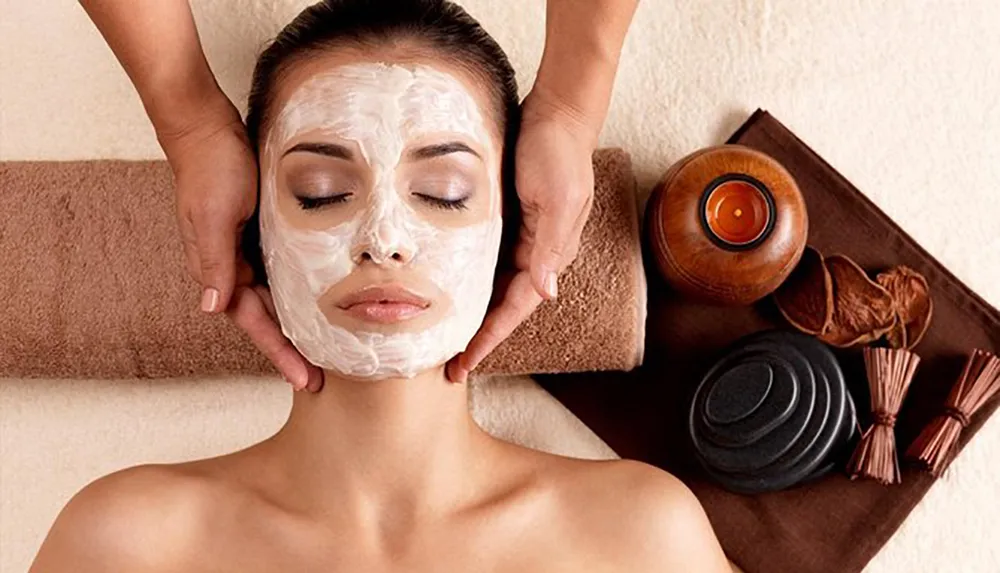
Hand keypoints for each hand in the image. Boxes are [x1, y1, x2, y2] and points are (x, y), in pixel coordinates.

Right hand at [159, 103, 321, 391]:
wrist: (207, 126)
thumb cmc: (210, 167)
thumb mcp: (213, 214)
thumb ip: (214, 261)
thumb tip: (211, 308)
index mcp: (220, 268)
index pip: (254, 322)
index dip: (279, 351)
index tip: (304, 379)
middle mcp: (234, 266)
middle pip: (268, 318)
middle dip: (292, 349)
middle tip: (320, 379)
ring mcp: (249, 250)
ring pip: (278, 299)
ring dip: (298, 324)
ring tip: (327, 350)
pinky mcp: (263, 232)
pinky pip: (284, 272)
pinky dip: (300, 291)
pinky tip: (322, 301)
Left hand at [446, 90, 595, 382]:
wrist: (557, 111)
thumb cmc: (559, 152)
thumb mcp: (559, 199)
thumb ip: (550, 246)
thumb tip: (546, 293)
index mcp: (550, 253)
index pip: (516, 308)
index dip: (490, 338)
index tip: (465, 364)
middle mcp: (536, 252)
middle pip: (501, 305)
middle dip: (477, 336)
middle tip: (446, 366)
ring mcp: (521, 236)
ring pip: (491, 286)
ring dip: (470, 311)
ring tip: (441, 338)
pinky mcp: (505, 218)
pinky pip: (483, 259)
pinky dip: (465, 279)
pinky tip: (443, 289)